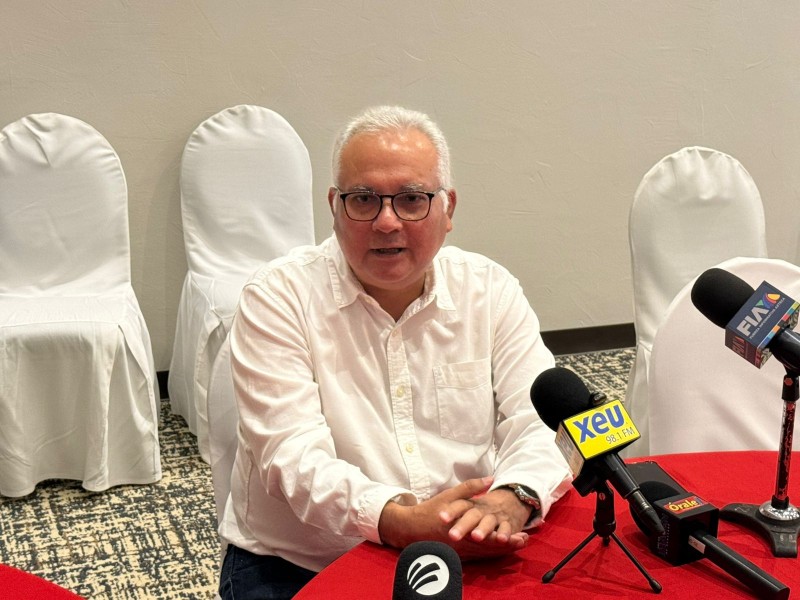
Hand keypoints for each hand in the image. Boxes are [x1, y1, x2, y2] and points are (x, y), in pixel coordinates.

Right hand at [378, 477, 531, 560]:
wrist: (412, 528)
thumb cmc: (431, 510)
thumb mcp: (450, 495)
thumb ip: (470, 488)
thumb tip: (490, 479)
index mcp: (463, 530)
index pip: (489, 537)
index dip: (506, 537)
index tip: (521, 534)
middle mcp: (464, 544)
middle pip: (491, 547)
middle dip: (509, 544)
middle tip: (525, 540)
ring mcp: (462, 551)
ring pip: (487, 553)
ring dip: (504, 549)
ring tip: (520, 544)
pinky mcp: (459, 554)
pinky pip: (480, 555)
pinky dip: (493, 552)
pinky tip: (503, 548)